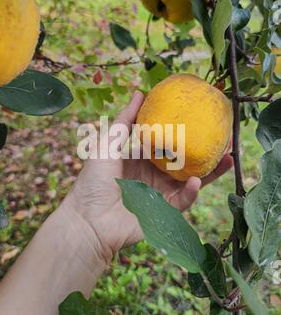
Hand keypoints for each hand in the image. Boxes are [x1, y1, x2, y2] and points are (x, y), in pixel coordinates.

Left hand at [67, 92, 232, 260]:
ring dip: (210, 171)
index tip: (201, 119)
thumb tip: (140, 93)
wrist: (87, 220)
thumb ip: (125, 120)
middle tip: (224, 138)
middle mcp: (153, 176)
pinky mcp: (163, 213)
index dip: (183, 133)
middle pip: (184, 162)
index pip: (167, 143)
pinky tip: (197, 181)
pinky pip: (182, 201)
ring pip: (190, 181)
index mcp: (141, 159)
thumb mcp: (108, 144)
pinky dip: (190, 192)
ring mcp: (160, 195)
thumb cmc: (93, 181)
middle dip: (204, 151)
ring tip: (228, 157)